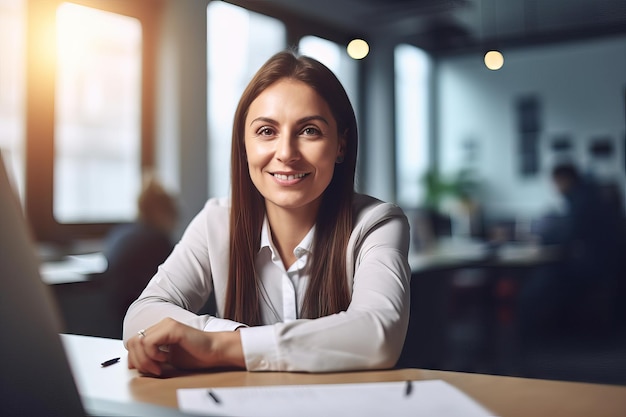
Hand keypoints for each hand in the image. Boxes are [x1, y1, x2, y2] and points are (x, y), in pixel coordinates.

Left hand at [126, 317, 244, 375]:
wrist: (214, 351)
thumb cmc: (196, 355)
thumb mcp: (168, 359)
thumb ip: (151, 358)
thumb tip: (131, 364)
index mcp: (159, 330)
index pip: (134, 342)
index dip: (135, 358)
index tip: (146, 370)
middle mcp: (161, 324)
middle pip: (133, 342)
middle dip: (139, 361)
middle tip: (153, 370)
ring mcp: (166, 324)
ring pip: (139, 342)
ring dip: (146, 359)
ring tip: (159, 367)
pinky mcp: (172, 328)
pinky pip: (149, 342)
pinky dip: (153, 354)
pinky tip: (166, 359)